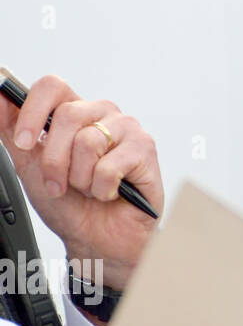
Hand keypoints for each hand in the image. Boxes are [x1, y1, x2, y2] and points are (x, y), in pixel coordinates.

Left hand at [0, 75, 162, 290]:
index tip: (24, 142)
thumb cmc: (70, 204)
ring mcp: (126, 129)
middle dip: (55, 160)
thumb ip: (13, 132)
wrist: (97, 239)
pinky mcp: (145, 148)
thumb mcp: (30, 166)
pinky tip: (110, 192)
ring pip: (88, 141)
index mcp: (74, 112)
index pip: (53, 86)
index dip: (33, 110)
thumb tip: (1, 98)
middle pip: (67, 115)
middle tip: (59, 184)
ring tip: (90, 188)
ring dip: (81, 178)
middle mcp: (102, 114)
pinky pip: (109, 165)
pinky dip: (102, 188)